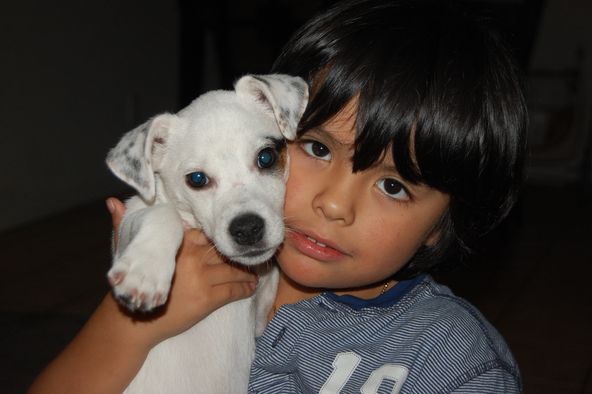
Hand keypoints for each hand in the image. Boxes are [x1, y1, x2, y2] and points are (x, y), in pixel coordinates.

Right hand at [106, 197, 258, 346]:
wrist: (135, 320)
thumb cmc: (133, 284)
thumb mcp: (128, 252)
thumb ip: (123, 225)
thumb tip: (112, 201)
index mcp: (178, 243)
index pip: (208, 232)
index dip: (223, 236)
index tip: (234, 237)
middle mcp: (192, 257)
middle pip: (225, 249)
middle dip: (240, 251)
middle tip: (254, 251)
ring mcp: (202, 278)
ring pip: (234, 269)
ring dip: (247, 270)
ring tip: (257, 269)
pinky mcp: (207, 298)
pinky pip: (234, 289)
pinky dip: (246, 287)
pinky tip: (251, 286)